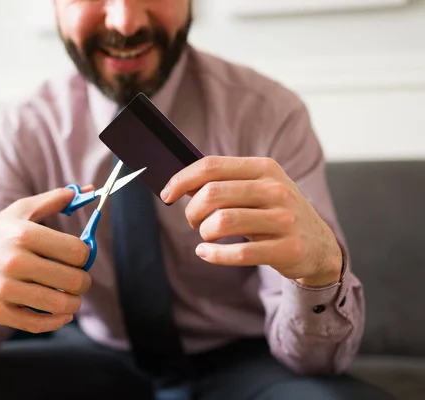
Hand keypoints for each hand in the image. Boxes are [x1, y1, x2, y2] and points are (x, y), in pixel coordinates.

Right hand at [0, 187, 93, 332]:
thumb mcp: (19, 211)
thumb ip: (55, 200)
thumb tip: (90, 190)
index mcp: (24, 234)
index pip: (77, 251)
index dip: (86, 256)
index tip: (80, 257)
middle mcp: (14, 261)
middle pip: (74, 280)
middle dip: (84, 281)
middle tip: (79, 279)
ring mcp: (4, 289)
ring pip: (60, 304)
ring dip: (74, 303)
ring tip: (72, 297)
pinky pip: (39, 324)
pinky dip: (57, 321)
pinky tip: (61, 313)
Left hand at [161, 156, 341, 286]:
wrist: (320, 246)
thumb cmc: (276, 214)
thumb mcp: (257, 190)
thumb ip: (224, 184)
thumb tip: (181, 183)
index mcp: (265, 168)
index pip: (212, 166)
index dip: (182, 179)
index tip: (166, 193)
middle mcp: (276, 190)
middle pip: (212, 194)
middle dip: (191, 210)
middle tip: (192, 221)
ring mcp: (284, 220)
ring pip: (222, 222)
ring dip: (203, 232)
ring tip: (205, 236)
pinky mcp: (287, 249)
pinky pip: (239, 253)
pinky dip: (213, 255)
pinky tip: (206, 253)